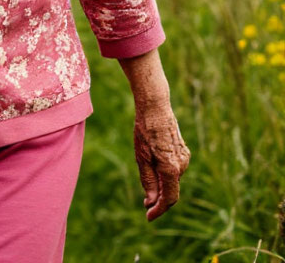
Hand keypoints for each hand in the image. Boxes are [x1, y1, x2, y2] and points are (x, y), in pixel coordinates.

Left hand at [133, 102, 190, 219]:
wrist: (155, 107)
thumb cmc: (144, 131)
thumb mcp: (141, 157)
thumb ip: (148, 181)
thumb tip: (150, 202)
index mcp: (171, 168)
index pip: (168, 198)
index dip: (159, 210)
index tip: (148, 217)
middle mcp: (182, 165)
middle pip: (171, 190)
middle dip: (159, 199)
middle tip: (145, 205)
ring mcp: (185, 158)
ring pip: (172, 179)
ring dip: (161, 184)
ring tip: (146, 173)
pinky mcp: (184, 152)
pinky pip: (174, 169)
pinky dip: (165, 174)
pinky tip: (154, 163)